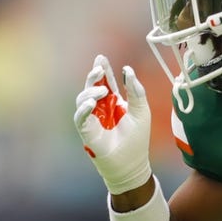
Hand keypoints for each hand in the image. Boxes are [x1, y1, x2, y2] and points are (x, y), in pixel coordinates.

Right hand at [74, 55, 152, 194]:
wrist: (132, 163)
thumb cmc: (137, 139)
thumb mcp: (141, 111)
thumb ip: (136, 91)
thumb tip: (128, 70)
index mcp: (114, 102)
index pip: (107, 81)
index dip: (103, 70)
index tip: (101, 58)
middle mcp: (101, 108)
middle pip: (92, 86)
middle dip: (94, 75)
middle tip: (99, 68)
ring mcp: (92, 119)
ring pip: (83, 99)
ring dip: (90, 91)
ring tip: (103, 91)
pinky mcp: (87, 131)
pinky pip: (80, 117)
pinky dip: (84, 109)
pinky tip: (91, 103)